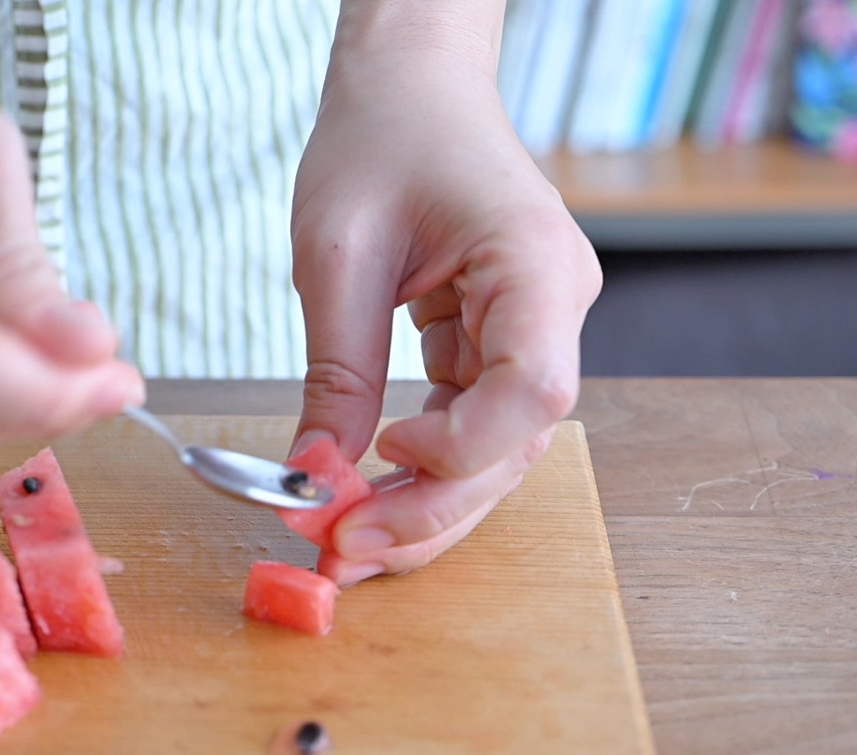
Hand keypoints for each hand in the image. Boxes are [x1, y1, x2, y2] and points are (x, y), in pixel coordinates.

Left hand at [291, 1, 600, 584]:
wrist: (408, 87)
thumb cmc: (378, 138)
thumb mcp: (337, 254)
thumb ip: (338, 370)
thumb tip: (317, 474)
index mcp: (536, 264)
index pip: (534, 389)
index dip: (462, 447)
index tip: (382, 454)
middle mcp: (554, 307)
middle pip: (516, 444)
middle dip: (430, 508)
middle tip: (343, 550)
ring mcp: (534, 329)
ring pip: (496, 451)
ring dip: (425, 504)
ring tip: (347, 541)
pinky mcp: (498, 341)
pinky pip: (471, 424)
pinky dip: (420, 467)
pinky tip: (366, 492)